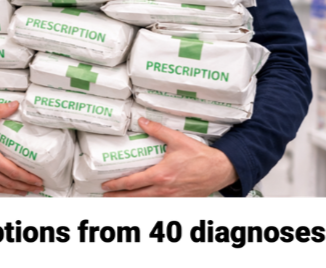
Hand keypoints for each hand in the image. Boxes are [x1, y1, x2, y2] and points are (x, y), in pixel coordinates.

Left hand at [102, 117, 237, 196]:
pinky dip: (148, 204)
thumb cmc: (200, 156)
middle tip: (106, 195)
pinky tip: (143, 201)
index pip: (132, 183)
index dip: (117, 184)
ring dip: (131, 202)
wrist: (220, 170)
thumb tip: (142, 121)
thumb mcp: (178, 140)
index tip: (106, 184)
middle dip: (118, 197)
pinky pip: (159, 205)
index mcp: (160, 175)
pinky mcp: (179, 201)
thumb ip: (158, 131)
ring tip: (119, 200)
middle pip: (135, 197)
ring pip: (146, 203)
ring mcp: (171, 198)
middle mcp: (164, 190)